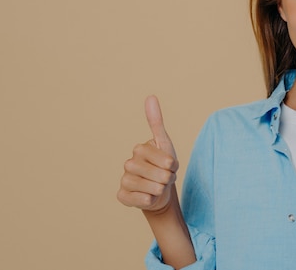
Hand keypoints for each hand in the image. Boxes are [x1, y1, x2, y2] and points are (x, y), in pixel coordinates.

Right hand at [117, 95, 178, 212]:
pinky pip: (142, 199)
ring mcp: (124, 180)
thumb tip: (150, 96)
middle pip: (160, 174)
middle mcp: (128, 163)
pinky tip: (148, 196)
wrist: (159, 191)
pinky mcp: (122, 196)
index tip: (169, 165)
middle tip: (164, 177)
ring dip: (161, 189)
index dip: (173, 165)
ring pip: (153, 187)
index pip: (166, 160)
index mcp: (139, 149)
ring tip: (158, 186)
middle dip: (168, 178)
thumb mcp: (165, 143)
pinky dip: (150, 199)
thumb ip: (156, 121)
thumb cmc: (163, 166)